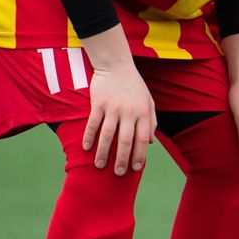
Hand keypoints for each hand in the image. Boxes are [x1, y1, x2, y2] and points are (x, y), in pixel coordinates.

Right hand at [84, 56, 155, 176]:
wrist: (116, 66)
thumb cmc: (134, 85)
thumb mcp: (148, 101)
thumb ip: (151, 121)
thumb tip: (151, 142)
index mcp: (143, 112)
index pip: (143, 138)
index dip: (140, 155)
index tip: (136, 168)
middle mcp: (129, 112)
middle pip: (126, 140)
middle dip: (122, 159)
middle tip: (119, 173)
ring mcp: (113, 108)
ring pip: (108, 135)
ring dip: (104, 153)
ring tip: (100, 166)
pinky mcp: (98, 104)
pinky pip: (93, 124)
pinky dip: (89, 137)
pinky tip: (86, 148)